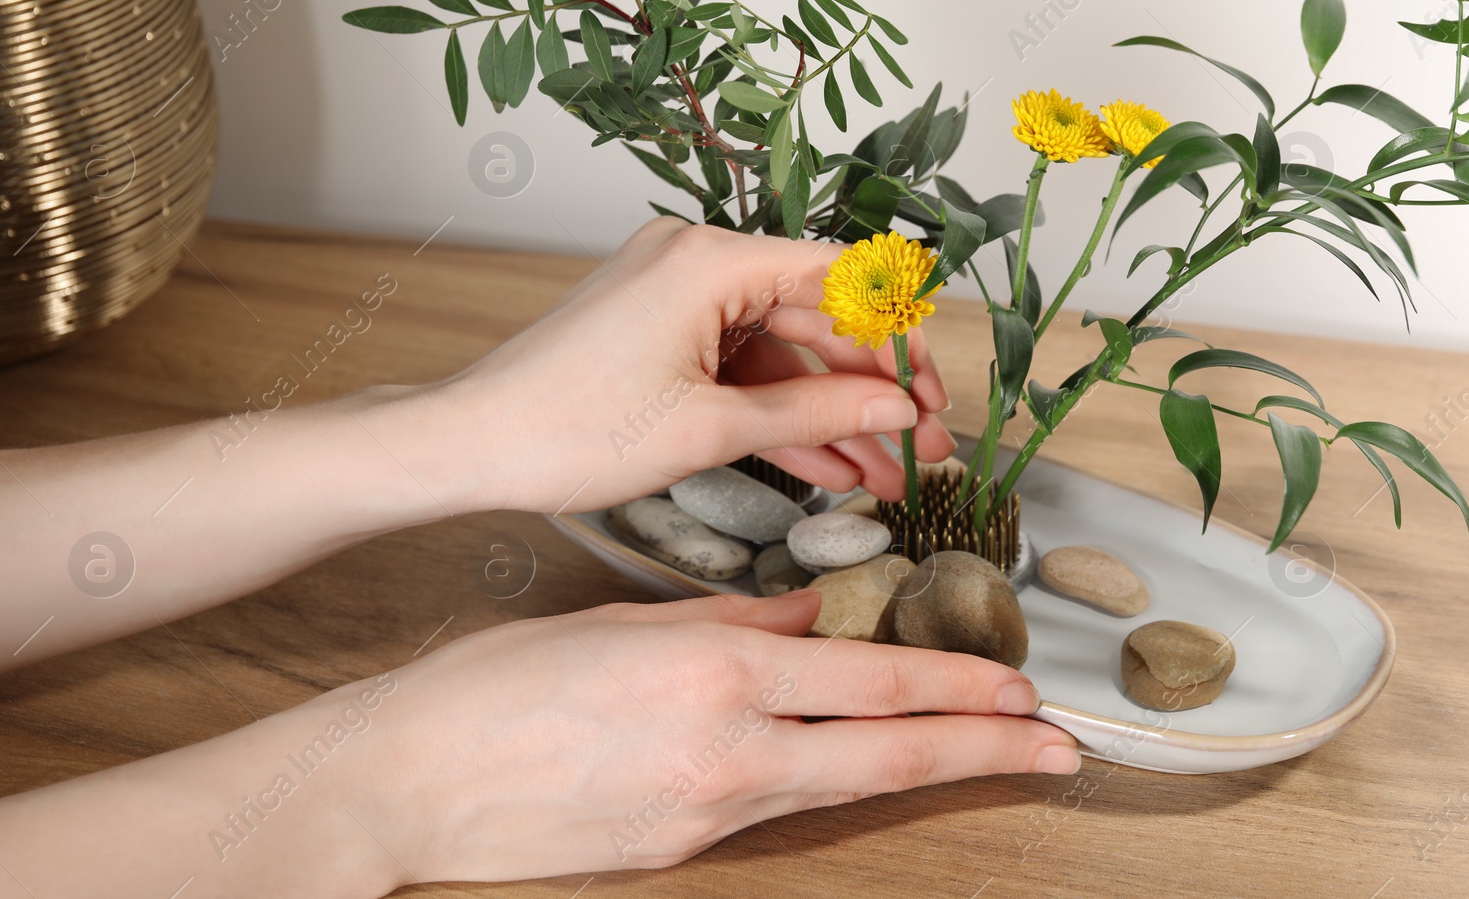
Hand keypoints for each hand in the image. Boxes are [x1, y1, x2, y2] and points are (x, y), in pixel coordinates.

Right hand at [353, 591, 1079, 882]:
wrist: (410, 782)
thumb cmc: (495, 685)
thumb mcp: (618, 623)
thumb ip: (729, 622)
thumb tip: (806, 617)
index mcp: (714, 671)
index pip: (871, 683)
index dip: (960, 690)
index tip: (1021, 691)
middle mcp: (727, 748)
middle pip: (887, 755)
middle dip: (984, 750)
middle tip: (1057, 747)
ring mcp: (708, 813)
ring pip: (841, 788)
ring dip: (919, 772)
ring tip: (976, 756)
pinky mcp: (680, 852)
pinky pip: (774, 808)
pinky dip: (825, 784)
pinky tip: (841, 765)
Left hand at [398, 218, 955, 514]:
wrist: (470, 446)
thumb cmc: (567, 430)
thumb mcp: (710, 430)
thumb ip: (816, 414)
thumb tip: (897, 409)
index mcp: (709, 259)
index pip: (842, 280)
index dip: (901, 340)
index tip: (935, 395)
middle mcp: (695, 261)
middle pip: (816, 317)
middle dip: (873, 389)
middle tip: (925, 446)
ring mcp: (676, 297)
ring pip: (782, 352)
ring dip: (832, 413)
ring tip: (889, 473)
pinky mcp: (660, 333)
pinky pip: (739, 368)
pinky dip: (779, 413)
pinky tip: (832, 464)